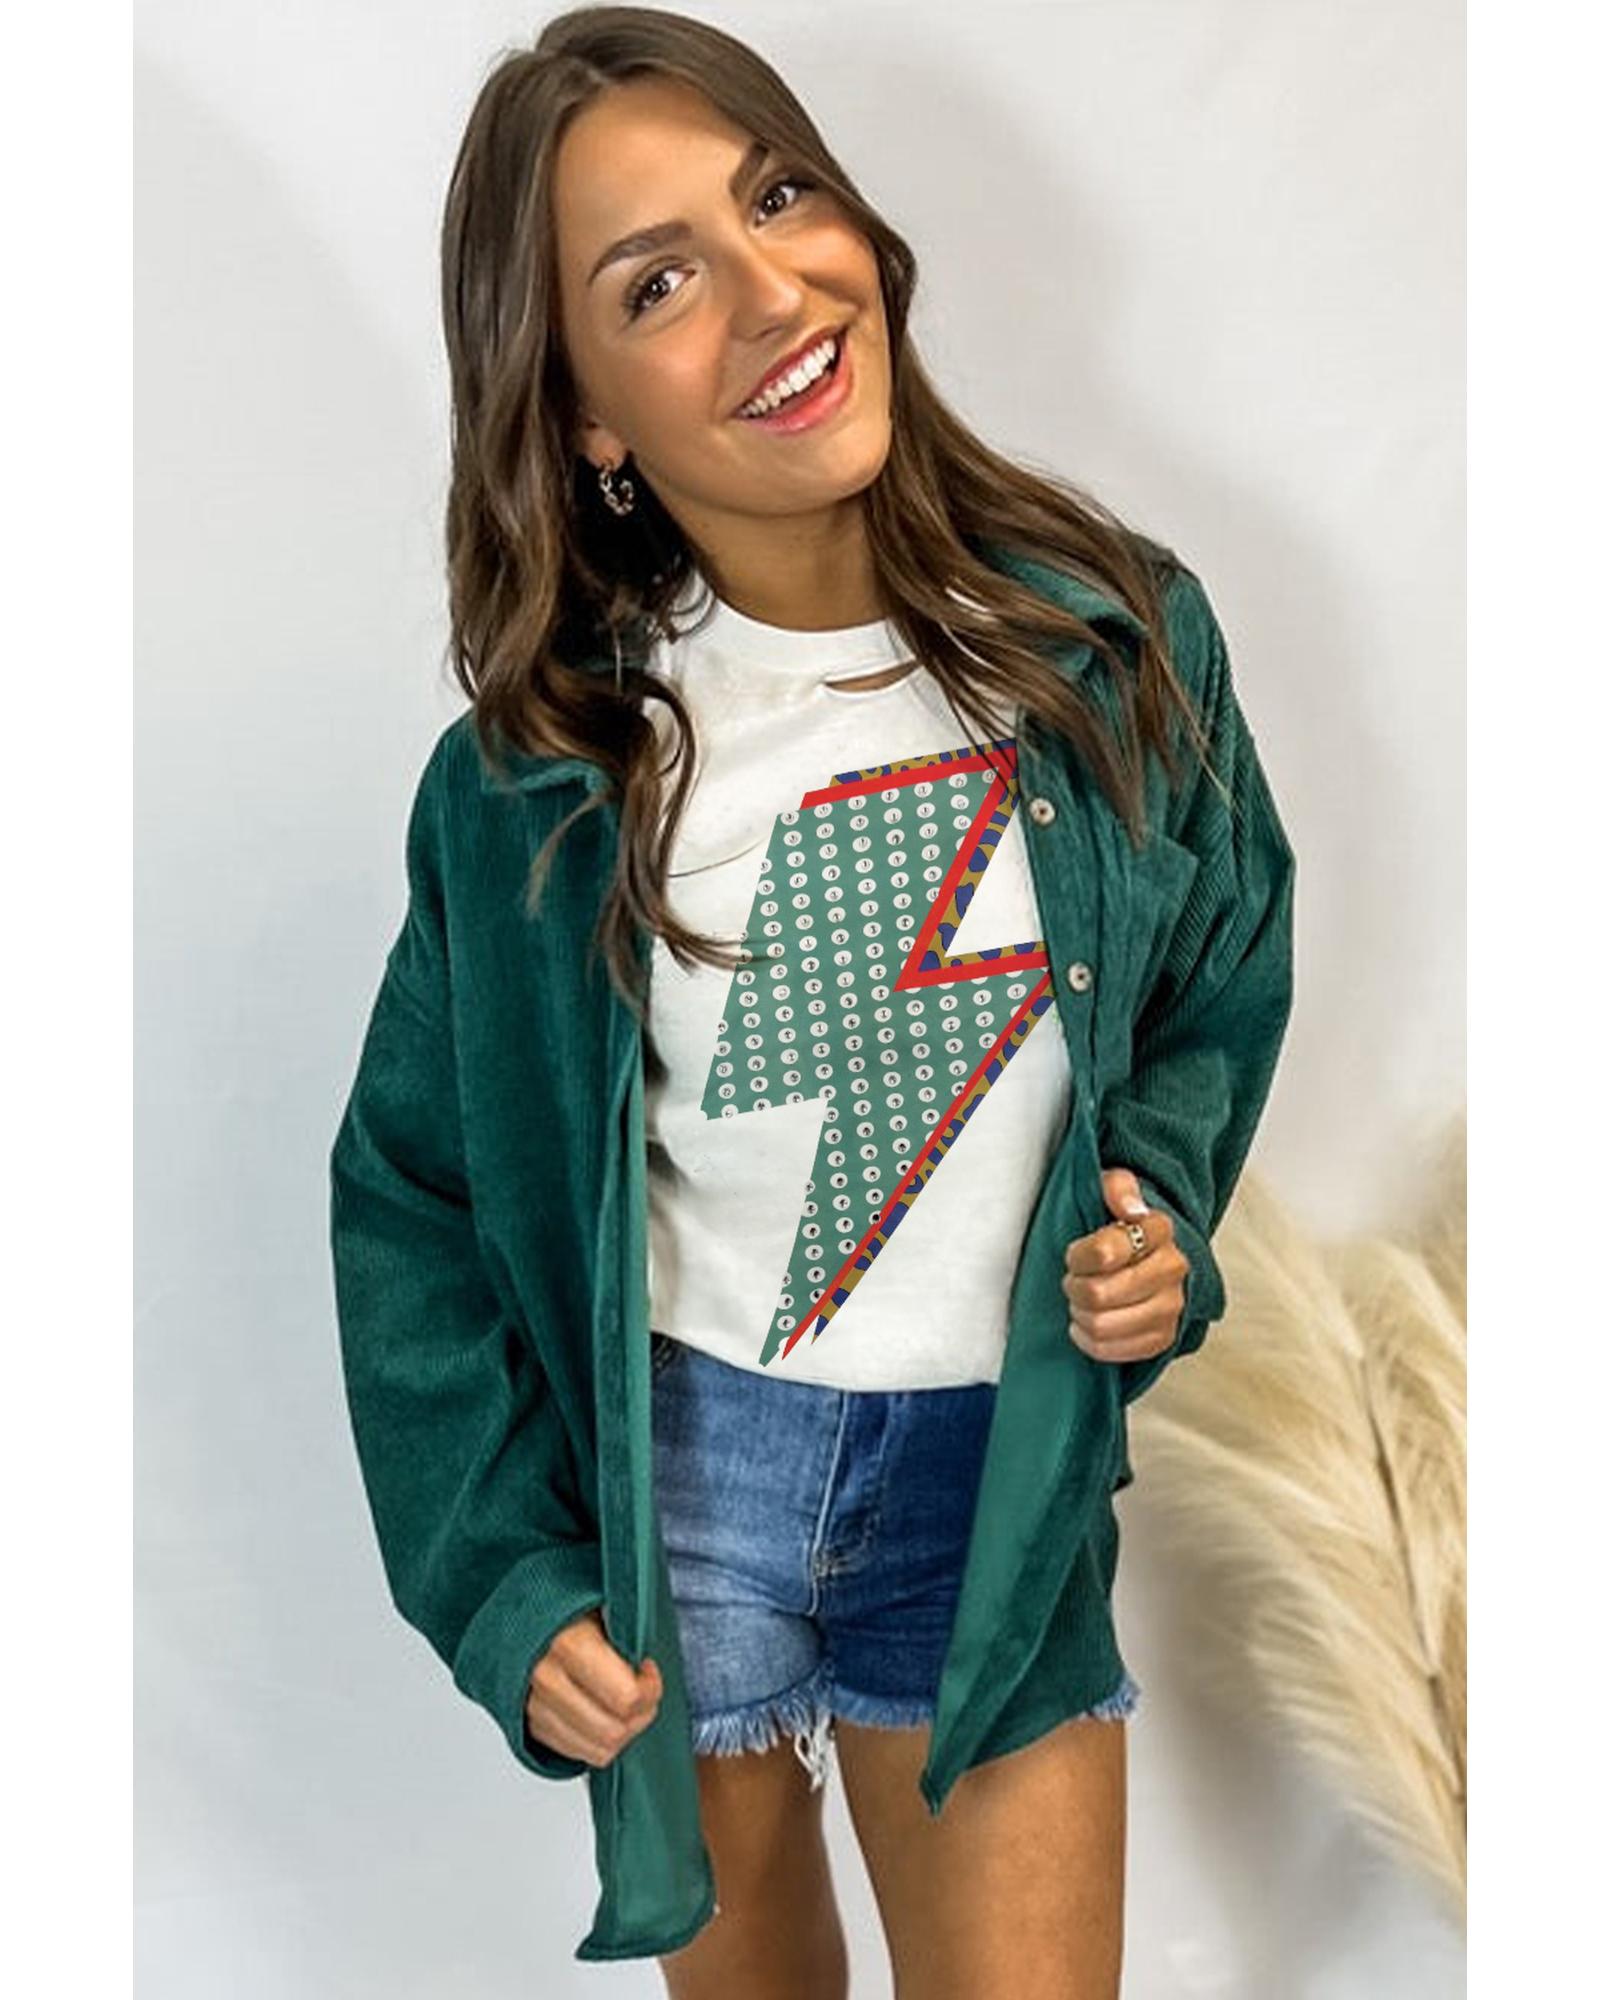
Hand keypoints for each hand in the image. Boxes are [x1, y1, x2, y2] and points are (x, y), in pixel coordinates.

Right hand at [524, 1606, 662, 1767]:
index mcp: (567, 1643)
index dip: (649, 1688)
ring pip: (597, 1749)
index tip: (647, 1668)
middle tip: (643, 1689)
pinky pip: (576, 1752)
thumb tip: (649, 1657)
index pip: (625, 1697)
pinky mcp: (527, 1724)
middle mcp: (546, 1680)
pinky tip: (601, 1711)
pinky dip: (597, 1739)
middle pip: (613, 1731)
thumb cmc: (560, 1595)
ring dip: (621, 1731)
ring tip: (624, 1702)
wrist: (511, 1605)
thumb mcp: (599, 1596)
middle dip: (640, 1713)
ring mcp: (532, 1706)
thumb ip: (625, 1629)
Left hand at [1061, 1167, 1189, 1366]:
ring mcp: (1171, 1307)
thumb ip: (1118, 1187)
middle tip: (1075, 1280)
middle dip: (1075, 1287)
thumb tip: (1130, 1208)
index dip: (1078, 1257)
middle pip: (1098, 1294)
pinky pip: (1111, 1350)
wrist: (1148, 1254)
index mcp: (1159, 1230)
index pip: (1105, 1252)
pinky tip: (1089, 1322)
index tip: (1075, 1255)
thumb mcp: (1113, 1189)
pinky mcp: (1163, 1337)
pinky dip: (1089, 1339)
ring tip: (1083, 1300)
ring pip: (1101, 1325)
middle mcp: (1173, 1269)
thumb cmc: (1120, 1224)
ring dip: (1080, 1314)